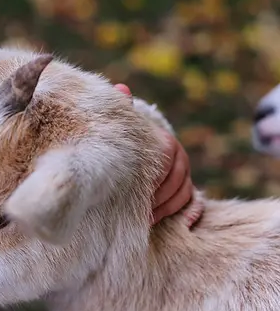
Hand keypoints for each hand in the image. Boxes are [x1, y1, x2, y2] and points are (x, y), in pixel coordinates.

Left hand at [113, 84, 201, 227]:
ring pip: (183, 194)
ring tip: (145, 218)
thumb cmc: (121, 139)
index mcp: (165, 143)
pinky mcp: (182, 189)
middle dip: (158, 199)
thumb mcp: (120, 126)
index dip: (152, 183)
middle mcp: (179, 158)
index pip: (168, 164)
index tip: (133, 195)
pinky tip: (165, 222)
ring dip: (166, 208)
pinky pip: (190, 203)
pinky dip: (182, 213)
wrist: (125, 150)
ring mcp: (182, 174)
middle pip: (177, 182)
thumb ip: (122, 110)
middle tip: (138, 212)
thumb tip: (122, 89)